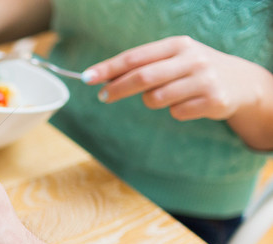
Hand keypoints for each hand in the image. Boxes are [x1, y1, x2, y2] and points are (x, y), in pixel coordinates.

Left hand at [83, 35, 271, 123]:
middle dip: (117, 89)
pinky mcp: (213, 100)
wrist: (242, 82)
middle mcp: (192, 59)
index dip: (109, 68)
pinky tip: (189, 104)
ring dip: (152, 102)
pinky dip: (175, 112)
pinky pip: (176, 113)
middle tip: (102, 97)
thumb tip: (103, 79)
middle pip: (143, 78)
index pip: (135, 57)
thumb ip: (143, 66)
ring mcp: (204, 80)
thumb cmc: (195, 71)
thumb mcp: (174, 59)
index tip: (87, 78)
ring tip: (168, 95)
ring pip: (156, 99)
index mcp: (178, 45)